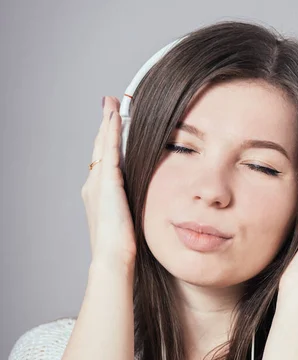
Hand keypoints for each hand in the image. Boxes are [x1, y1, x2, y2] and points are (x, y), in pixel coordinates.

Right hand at [81, 96, 136, 269]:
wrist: (112, 255)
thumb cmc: (120, 245)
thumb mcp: (126, 219)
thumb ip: (130, 204)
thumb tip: (142, 201)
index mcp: (98, 193)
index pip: (103, 160)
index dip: (107, 141)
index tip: (112, 126)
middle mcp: (93, 184)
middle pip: (99, 147)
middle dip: (104, 126)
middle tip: (108, 105)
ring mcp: (98, 182)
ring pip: (102, 145)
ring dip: (108, 123)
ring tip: (111, 104)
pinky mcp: (107, 182)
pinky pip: (109, 151)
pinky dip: (112, 132)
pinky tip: (116, 117)